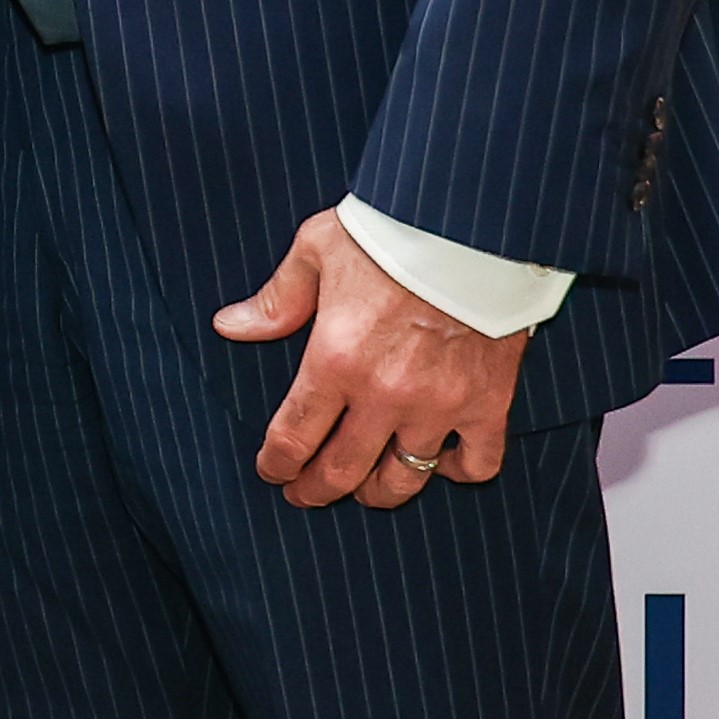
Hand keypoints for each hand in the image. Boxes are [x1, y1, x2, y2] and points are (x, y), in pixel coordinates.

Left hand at [213, 206, 527, 509]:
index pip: (294, 436)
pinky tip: (441, 463)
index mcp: (335, 359)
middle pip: (342, 471)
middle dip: (315, 490)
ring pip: (404, 478)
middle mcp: (384, 393)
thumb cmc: (389, 232)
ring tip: (364, 490)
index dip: (277, 464)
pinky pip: (477, 463)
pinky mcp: (488, 402)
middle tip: (304, 494)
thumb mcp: (316, 251)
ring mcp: (439, 404)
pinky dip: (458, 471)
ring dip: (378, 493)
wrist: (471, 223)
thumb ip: (276, 300)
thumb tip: (229, 327)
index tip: (272, 472)